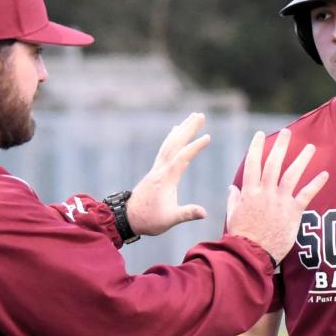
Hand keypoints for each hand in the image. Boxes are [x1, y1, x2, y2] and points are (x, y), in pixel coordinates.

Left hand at [126, 112, 210, 235]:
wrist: (128, 219)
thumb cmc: (149, 220)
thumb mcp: (170, 219)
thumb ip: (187, 213)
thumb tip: (204, 212)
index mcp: (166, 178)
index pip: (183, 157)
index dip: (195, 147)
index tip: (208, 136)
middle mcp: (160, 170)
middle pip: (175, 144)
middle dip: (188, 129)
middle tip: (200, 115)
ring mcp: (156, 169)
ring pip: (169, 144)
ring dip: (181, 131)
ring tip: (190, 118)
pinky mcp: (154, 172)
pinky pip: (164, 150)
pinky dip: (171, 139)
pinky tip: (174, 134)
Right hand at [226, 129, 328, 264]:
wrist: (251, 255)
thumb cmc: (240, 238)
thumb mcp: (232, 217)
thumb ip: (233, 200)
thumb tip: (232, 187)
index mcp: (249, 193)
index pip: (252, 164)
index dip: (256, 148)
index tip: (259, 135)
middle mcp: (265, 193)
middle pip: (274, 164)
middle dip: (281, 146)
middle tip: (288, 132)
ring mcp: (279, 202)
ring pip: (292, 175)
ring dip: (302, 159)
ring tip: (310, 148)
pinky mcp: (293, 213)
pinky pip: (306, 195)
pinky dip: (316, 184)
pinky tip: (325, 174)